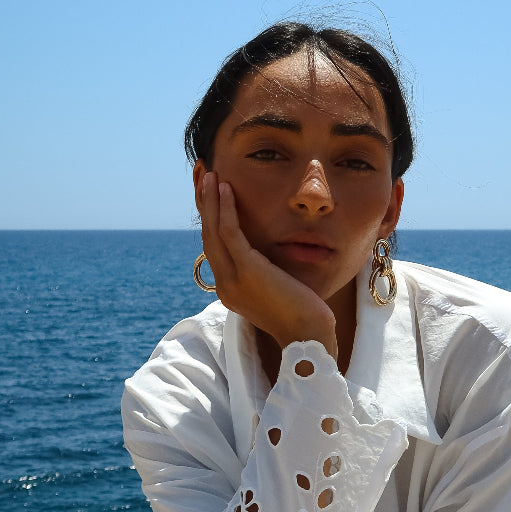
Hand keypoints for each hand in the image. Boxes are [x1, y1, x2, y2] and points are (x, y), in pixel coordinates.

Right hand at [197, 171, 338, 359]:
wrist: (308, 337)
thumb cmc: (302, 317)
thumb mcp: (276, 292)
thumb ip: (265, 275)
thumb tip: (266, 258)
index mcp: (230, 290)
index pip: (214, 248)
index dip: (210, 219)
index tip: (209, 194)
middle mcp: (225, 285)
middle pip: (207, 236)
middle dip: (204, 203)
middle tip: (202, 176)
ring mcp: (232, 279)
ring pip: (213, 232)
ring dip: (211, 200)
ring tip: (211, 174)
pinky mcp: (247, 271)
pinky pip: (230, 233)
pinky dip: (226, 209)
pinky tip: (227, 188)